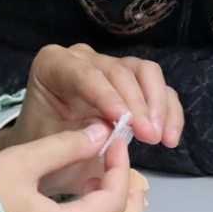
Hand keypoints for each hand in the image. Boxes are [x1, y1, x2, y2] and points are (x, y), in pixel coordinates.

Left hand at [0, 44, 183, 192]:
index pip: (84, 75)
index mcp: (53, 65)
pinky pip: (158, 88)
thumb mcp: (47, 144)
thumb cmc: (41, 144)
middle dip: (138, 104)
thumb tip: (106, 130)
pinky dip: (168, 112)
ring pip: (145, 73)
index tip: (125, 121)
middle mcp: (83, 58)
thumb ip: (74, 134)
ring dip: (158, 105)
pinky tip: (171, 137)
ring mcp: (110, 67)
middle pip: (120, 71)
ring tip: (162, 138)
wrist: (47, 153)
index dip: (107, 96)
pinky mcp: (132, 81)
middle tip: (150, 136)